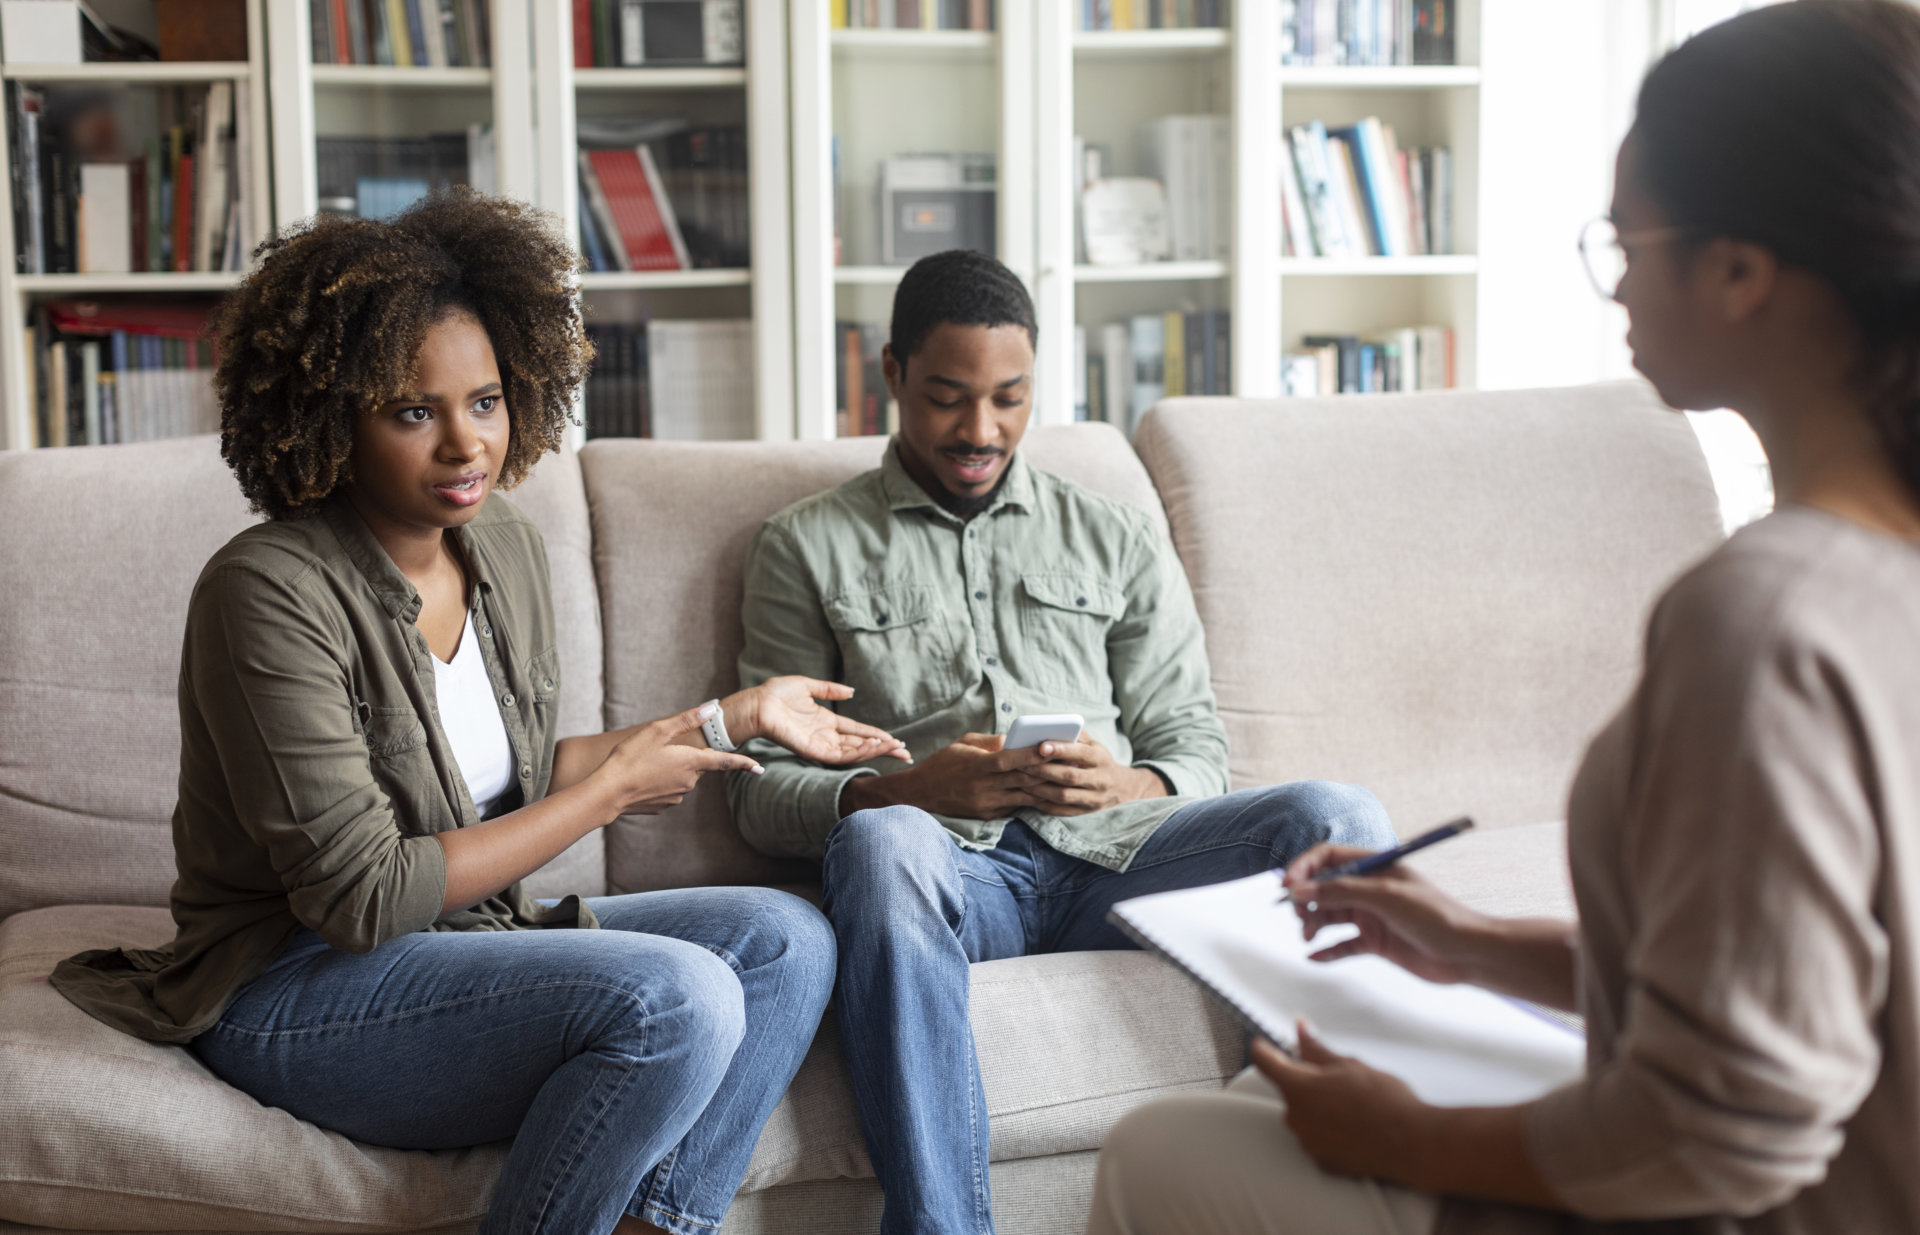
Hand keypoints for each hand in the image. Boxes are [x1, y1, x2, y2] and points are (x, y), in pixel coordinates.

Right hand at [597, 702, 763, 814]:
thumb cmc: (630, 758)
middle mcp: (689, 782)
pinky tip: (642, 779)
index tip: (760, 768)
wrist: (607, 792)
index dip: (744, 763)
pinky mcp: (664, 806)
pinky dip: (660, 782)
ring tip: (645, 764)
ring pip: (682, 777)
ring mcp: (677, 796)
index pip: (725, 762)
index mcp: (691, 762)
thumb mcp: (657, 731)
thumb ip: (686, 719)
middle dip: (685, 756)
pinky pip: (669, 789)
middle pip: (697, 765)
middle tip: (658, 751)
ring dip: (671, 769)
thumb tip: (711, 709)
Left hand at [743, 676, 910, 766]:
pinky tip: (874, 746)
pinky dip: (858, 752)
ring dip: (875, 750)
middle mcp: (826, 736)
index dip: (878, 736)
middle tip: (906, 753)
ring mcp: (820, 745)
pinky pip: (840, 755)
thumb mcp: (808, 686)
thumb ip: (830, 690)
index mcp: (826, 722)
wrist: (759, 703)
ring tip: (894, 747)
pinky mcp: (813, 751)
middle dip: (884, 749)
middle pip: (861, 745)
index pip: (858, 731)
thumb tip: (851, 692)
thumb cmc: (776, 694)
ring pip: (854, 752)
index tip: (897, 740)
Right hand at [840, 733, 1049, 819]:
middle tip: (1068, 763)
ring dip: (1044, 788)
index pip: (1010, 759)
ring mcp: (987, 803)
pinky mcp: (988, 815)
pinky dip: (1031, 799)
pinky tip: (1047, 793)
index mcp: (978, 765)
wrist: (920, 793)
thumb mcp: (963, 744)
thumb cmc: (943, 763)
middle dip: (1046, 771)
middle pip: (1022, 779)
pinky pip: (1015, 806)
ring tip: (1065, 779)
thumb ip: (990, 742)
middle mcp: (984, 787)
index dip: (1031, 754)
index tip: (1050, 746)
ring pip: (1023, 796)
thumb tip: (1014, 740)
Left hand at [1022, 734, 1165, 815]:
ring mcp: (1094, 799)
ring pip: (1063, 796)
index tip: (1041, 746)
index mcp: (1102, 758)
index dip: (1061, 749)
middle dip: (1043, 770)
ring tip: (1021, 780)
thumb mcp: (1094, 745)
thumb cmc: (1098, 761)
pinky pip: (1062, 811)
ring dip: (1039, 788)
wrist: (1122, 789)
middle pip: (1070, 776)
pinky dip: (1044, 804)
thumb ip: (1076, 736)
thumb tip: (1050, 727)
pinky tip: (1029, 796)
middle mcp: (1101, 780)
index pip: (1082, 753)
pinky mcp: (1086, 813)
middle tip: (1021, 764)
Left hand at [1251, 1026, 1432, 1184]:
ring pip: (1304, 1115)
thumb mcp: (1350, 1065)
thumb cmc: (1384, 1101)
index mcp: (1298, 1089)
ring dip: (1318, 1106)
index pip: (1265, 1063)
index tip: (1263, 1043)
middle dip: (1306, 1081)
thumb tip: (1299, 1029)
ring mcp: (1308, 1143)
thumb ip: (1316, 1049)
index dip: (1263, 1049)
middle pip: (1289, 1091)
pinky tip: (1354, 1125)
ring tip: (1353, 1103)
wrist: (1413, 1144)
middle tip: (1337, 1076)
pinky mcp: (1322, 1162)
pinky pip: (1317, 1138)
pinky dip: (1329, 1129)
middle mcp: (1296, 1119)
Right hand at [1282, 843, 1491, 985]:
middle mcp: (1370, 889)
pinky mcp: (1376, 942)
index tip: (1288, 885)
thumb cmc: (1437, 917)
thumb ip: (1340, 892)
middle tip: (1299, 914)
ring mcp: (1372, 916)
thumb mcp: (1385, 897)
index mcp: (1375, 867)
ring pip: (1330, 915)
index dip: (1305, 868)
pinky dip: (1327, 950)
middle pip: (1324, 887)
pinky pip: (1343, 944)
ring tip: (1308, 935)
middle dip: (1306, 898)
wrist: (1466, 953)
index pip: (1329, 858)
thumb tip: (1300, 890)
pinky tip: (1314, 957)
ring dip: (1314, 924)